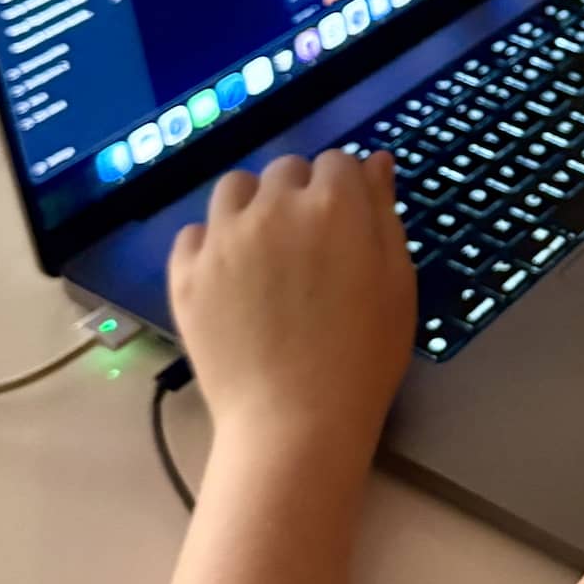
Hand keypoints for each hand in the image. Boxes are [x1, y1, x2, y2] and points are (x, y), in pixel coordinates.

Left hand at [168, 149, 414, 487]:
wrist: (295, 422)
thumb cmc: (363, 356)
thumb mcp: (397, 281)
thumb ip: (384, 213)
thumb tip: (374, 162)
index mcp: (334, 203)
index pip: (338, 162)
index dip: (346, 191)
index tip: (348, 225)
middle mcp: (274, 206)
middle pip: (286, 170)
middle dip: (300, 194)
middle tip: (309, 245)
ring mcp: (223, 237)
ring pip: (234, 188)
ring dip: (252, 206)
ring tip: (264, 250)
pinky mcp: (186, 271)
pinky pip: (193, 233)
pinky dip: (211, 245)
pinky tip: (229, 277)